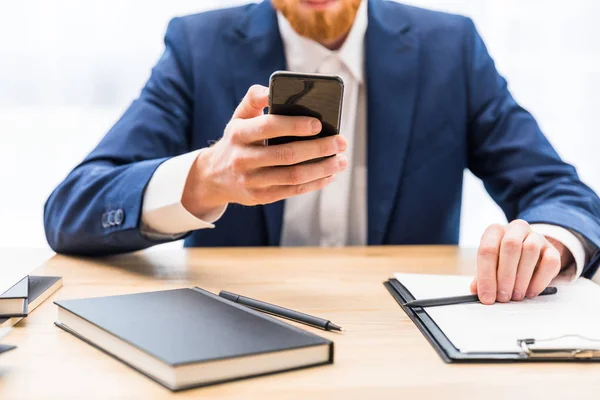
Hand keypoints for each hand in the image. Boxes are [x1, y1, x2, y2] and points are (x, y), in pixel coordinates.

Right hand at [182, 85, 347, 215]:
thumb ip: (254, 98)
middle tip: (341, 141)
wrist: (215, 176)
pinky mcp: (261, 197)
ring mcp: (252, 180)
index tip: (319, 123)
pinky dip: (315, 183)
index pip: (269, 127)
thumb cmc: (237, 140)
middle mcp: (243, 158)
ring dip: (322, 168)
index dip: (295, 125)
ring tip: (341, 160)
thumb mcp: (239, 117)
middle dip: (319, 148)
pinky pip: (293, 190)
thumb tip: (272, 88)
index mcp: (239, 133)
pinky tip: (329, 174)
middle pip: (287, 154)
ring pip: (294, 176)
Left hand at [470, 220, 572, 303]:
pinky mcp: (552, 249)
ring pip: (531, 250)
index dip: (486, 276)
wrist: (529, 254)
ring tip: (516, 296)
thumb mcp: (489, 265)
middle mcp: (516, 229)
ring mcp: (536, 236)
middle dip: (505, 275)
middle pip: (510, 246)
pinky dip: (540, 280)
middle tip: (503, 297)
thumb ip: (481, 277)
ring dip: (522, 278)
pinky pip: (550, 262)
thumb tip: (476, 291)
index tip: (487, 297)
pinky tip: (530, 292)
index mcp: (495, 231)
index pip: (487, 249)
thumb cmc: (503, 260)